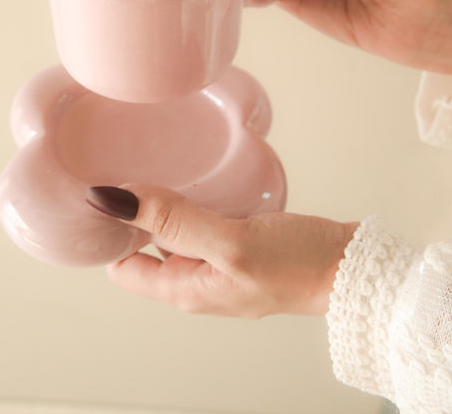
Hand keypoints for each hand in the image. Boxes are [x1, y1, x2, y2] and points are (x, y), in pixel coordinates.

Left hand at [87, 185, 356, 317]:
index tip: (102, 189)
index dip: (108, 230)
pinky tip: (198, 177)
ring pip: (174, 231)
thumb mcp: (230, 242)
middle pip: (145, 246)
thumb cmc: (296, 266)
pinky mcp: (238, 245)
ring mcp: (217, 263)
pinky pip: (201, 223)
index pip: (122, 265)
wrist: (350, 267)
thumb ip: (175, 220)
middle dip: (133, 212)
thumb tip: (113, 200)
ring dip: (163, 203)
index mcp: (184, 289)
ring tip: (156, 163)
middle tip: (125, 164)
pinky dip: (193, 201)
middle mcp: (195, 279)